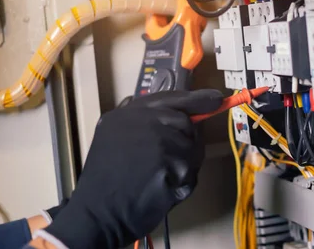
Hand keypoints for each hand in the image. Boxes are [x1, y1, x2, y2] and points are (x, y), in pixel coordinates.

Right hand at [42, 89, 222, 248]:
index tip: (215, 99)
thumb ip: (140, 123)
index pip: (169, 99)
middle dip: (185, 143)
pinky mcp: (168, 162)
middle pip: (186, 123)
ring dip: (183, 166)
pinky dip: (182, 184)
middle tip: (169, 164)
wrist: (98, 214)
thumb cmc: (108, 183)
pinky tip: (162, 189)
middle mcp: (142, 121)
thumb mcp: (112, 140)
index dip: (195, 99)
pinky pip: (190, 171)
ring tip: (159, 179)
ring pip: (191, 148)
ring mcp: (156, 140)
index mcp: (126, 114)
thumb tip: (177, 114)